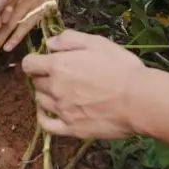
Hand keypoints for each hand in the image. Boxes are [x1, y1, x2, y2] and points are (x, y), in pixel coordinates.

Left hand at [21, 30, 146, 138]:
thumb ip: (69, 39)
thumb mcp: (96, 43)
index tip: (44, 61)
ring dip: (46, 95)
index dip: (34, 61)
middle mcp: (55, 88)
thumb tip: (49, 44)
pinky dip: (44, 117)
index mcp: (58, 66)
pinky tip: (51, 112)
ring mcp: (62, 110)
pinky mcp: (72, 128)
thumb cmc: (121, 68)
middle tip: (62, 75)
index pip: (29, 64)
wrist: (139, 100)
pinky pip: (47, 125)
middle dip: (44, 77)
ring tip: (62, 92)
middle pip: (36, 82)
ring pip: (41, 101)